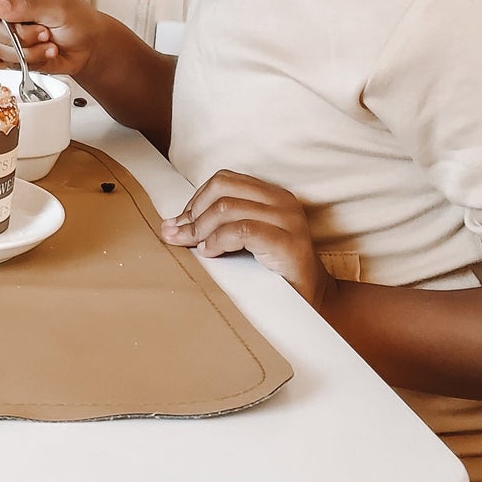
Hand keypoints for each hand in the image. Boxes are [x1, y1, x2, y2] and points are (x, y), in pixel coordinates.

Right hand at [0, 0, 103, 81]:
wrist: (90, 47)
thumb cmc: (79, 19)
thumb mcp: (57, 5)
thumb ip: (27, 4)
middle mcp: (7, 9)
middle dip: (14, 32)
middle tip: (40, 28)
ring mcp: (8, 33)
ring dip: (26, 47)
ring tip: (47, 39)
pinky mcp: (13, 53)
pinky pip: (8, 61)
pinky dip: (31, 58)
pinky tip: (46, 50)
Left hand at [161, 170, 331, 307]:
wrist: (310, 301)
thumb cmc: (271, 271)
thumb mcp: (243, 240)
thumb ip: (216, 225)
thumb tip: (171, 225)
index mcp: (271, 195)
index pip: (224, 180)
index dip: (196, 199)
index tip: (180, 223)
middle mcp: (282, 201)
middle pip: (222, 189)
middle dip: (194, 213)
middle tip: (180, 236)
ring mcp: (288, 221)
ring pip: (228, 208)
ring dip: (202, 229)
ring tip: (196, 248)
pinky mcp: (288, 244)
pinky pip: (243, 231)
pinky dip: (219, 240)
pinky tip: (210, 253)